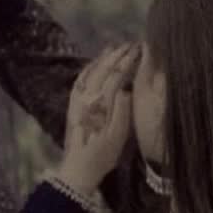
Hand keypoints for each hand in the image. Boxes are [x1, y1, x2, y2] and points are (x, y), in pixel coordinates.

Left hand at [55, 42, 140, 195]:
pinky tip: (95, 63)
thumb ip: (122, 111)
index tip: (139, 50)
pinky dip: (88, 68)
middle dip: (118, 54)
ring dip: (103, 58)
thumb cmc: (103, 154)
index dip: (128, 60)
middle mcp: (88, 96)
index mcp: (101, 103)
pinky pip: (80, 80)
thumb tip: (126, 88)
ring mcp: (78, 99)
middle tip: (131, 44)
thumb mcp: (119, 136)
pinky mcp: (72, 104)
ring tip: (115, 47)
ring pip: (91, 71)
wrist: (78, 167)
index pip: (116, 75)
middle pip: (104, 69)